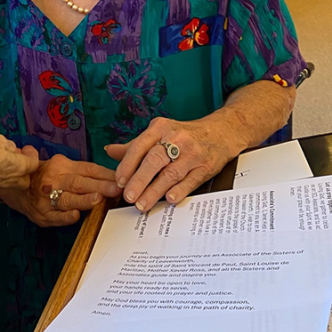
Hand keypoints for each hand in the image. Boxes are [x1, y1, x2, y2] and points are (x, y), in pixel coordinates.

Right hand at [0, 133, 39, 189]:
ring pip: (12, 181)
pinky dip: (0, 174)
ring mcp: (0, 184)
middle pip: (25, 178)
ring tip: (3, 159)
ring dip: (11, 171)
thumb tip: (10, 148)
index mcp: (19, 166)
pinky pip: (0, 181)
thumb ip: (7, 144)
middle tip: (16, 156)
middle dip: (24, 169)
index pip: (34, 163)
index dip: (32, 154)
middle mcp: (12, 178)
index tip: (26, 147)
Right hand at [0, 154, 120, 226]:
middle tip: (116, 189)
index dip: (104, 174)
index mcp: (62, 165)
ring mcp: (47, 198)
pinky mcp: (42, 214)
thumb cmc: (45, 176)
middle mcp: (54, 180)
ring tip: (98, 200)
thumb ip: (82, 170)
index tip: (121, 178)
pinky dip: (64, 217)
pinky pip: (54, 216)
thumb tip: (112, 174)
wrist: (14, 186)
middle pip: (79, 182)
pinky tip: (75, 216)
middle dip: (99, 186)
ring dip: (83, 200)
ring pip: (68, 199)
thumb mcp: (61, 165)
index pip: (87, 169)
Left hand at [106, 116, 234, 211]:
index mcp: (160, 128)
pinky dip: (179, 190)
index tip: (119, 181)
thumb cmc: (185, 135)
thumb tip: (109, 151)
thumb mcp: (159, 133)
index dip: (127, 165)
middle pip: (154, 160)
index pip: (140, 146)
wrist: (221, 132)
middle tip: (128, 196)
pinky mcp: (205, 166)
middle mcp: (176, 138)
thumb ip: (135, 145)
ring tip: (142, 204)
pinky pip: (191, 180)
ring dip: (155, 190)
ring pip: (171, 173)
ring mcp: (192, 153)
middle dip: (139, 180)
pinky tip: (168, 199)